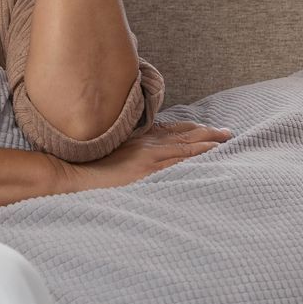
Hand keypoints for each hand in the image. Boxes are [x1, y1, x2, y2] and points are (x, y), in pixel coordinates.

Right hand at [53, 120, 233, 193]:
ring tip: (228, 141)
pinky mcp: (147, 169)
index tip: (212, 129)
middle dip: (209, 134)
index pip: (175, 131)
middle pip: (185, 136)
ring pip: (186, 146)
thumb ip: (131, 150)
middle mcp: (147, 143)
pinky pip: (178, 162)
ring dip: (209, 143)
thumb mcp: (113, 152)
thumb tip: (142, 156)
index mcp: (139, 139)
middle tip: (230, 133)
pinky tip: (211, 155)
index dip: (195, 129)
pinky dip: (196, 157)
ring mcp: (148, 156)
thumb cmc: (88, 167)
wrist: (73, 175)